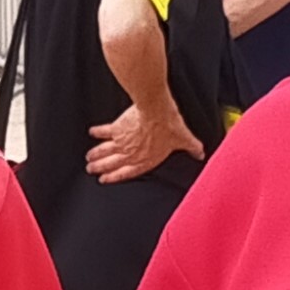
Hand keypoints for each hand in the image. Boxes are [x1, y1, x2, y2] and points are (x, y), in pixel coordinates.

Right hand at [86, 104, 203, 183]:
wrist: (155, 109)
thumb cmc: (168, 124)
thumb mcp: (183, 138)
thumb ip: (191, 147)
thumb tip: (200, 152)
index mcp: (146, 159)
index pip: (128, 172)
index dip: (115, 177)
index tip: (105, 179)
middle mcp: (131, 153)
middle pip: (112, 163)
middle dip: (100, 168)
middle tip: (91, 170)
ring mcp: (122, 142)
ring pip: (105, 151)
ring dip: (96, 155)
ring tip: (88, 159)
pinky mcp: (117, 128)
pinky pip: (104, 132)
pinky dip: (97, 133)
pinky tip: (92, 133)